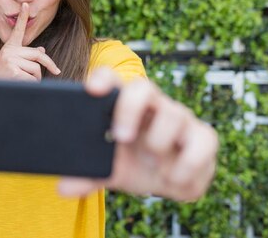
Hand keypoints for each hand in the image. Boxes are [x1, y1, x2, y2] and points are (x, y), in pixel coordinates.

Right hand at [0, 2, 60, 80]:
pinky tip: (20, 86)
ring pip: (36, 69)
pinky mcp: (13, 71)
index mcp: (9, 48)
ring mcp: (10, 60)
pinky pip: (33, 79)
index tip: (26, 4)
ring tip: (23, 82)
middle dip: (48, 66)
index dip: (23, 16)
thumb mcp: (13, 65)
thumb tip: (42, 50)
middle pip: (37, 56)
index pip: (18, 30)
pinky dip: (32, 86)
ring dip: (36, 79)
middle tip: (57, 72)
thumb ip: (27, 57)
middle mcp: (9, 51)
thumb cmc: (3, 79)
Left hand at [58, 67, 218, 201]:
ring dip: (159, 143)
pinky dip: (186, 166)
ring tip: (152, 164)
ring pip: (173, 114)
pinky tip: (173, 178)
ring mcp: (179, 117)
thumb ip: (87, 176)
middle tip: (121, 137)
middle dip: (130, 109)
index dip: (103, 79)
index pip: (112, 79)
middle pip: (143, 87)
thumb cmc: (134, 163)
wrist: (168, 182)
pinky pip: (202, 142)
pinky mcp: (203, 136)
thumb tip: (64, 188)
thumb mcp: (109, 170)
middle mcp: (152, 104)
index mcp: (123, 105)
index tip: (92, 90)